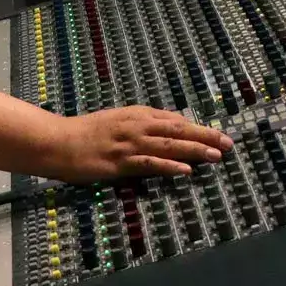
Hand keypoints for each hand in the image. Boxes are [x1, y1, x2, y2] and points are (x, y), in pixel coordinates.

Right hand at [46, 106, 233, 181]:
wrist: (57, 142)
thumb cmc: (86, 133)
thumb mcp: (117, 120)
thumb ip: (140, 124)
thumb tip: (166, 129)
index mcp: (137, 114)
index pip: (174, 119)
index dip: (197, 128)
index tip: (217, 135)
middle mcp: (137, 125)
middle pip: (178, 130)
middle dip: (205, 136)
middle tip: (228, 143)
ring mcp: (129, 143)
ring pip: (169, 145)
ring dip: (195, 150)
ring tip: (216, 155)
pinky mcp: (120, 161)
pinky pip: (149, 164)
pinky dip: (169, 167)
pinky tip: (186, 171)